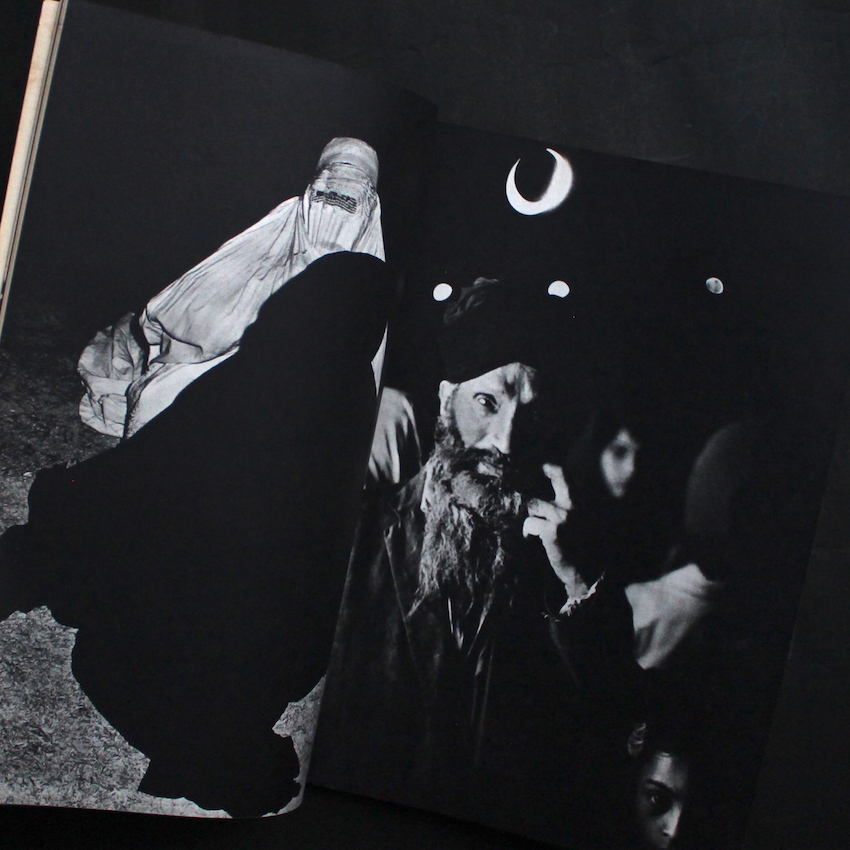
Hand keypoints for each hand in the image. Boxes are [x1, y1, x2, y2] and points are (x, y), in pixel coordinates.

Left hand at [522, 463, 588, 597]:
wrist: (589, 574)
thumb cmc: (584, 550)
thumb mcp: (584, 523)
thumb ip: (571, 508)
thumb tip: (553, 497)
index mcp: (583, 503)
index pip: (568, 476)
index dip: (554, 469)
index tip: (545, 468)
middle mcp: (575, 506)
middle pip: (552, 481)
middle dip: (538, 484)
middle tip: (530, 492)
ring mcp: (564, 516)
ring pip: (534, 505)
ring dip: (532, 517)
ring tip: (535, 530)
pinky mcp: (553, 530)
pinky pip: (530, 523)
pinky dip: (528, 532)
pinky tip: (531, 540)